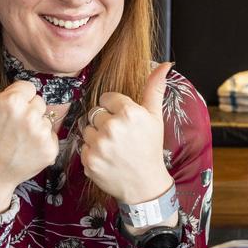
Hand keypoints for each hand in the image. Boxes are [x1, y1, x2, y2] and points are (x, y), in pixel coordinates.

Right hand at [0, 42, 61, 212]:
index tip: (4, 114)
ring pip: (46, 117)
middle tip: (10, 127)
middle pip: (39, 101)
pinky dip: (42, 142)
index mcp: (12, 101)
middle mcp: (29, 116)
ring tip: (17, 138)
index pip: (27, 88)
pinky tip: (27, 148)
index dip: (15, 99)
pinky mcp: (51, 150)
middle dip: (27, 111)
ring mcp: (41, 134)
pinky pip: (52, 135)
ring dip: (35, 125)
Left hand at [80, 63, 172, 204]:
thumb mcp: (155, 117)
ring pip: (87, 129)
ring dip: (96, 136)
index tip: (124, 121)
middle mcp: (112, 127)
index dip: (115, 109)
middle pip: (95, 113)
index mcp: (128, 113)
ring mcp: (99, 145)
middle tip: (119, 136)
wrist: (144, 184)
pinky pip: (83, 146)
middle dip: (105, 122)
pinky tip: (106, 158)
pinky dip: (92, 152)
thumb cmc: (150, 147)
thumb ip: (155, 88)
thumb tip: (165, 64)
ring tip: (112, 147)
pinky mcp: (88, 160)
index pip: (107, 98)